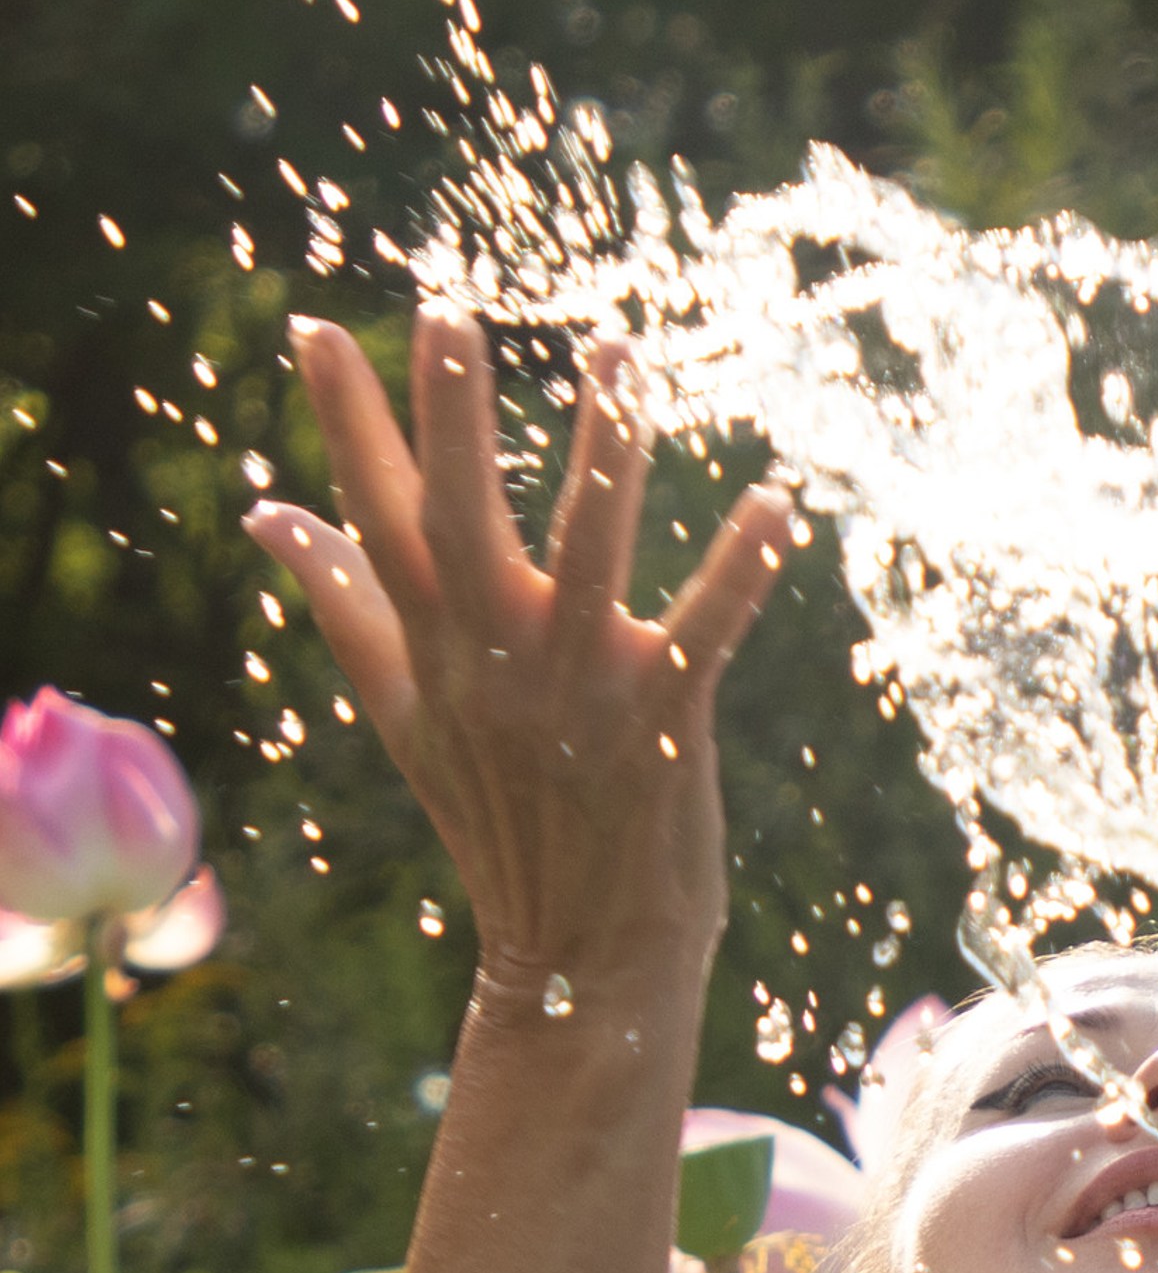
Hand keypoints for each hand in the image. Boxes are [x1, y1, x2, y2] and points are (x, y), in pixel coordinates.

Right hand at [247, 309, 792, 995]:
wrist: (580, 958)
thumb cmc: (499, 821)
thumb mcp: (407, 714)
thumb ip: (345, 606)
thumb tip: (268, 515)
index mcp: (432, 650)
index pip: (372, 520)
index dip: (346, 425)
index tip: (315, 326)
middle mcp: (493, 662)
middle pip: (456, 523)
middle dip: (448, 420)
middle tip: (444, 314)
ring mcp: (575, 692)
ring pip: (584, 553)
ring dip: (604, 453)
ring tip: (617, 353)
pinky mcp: (658, 722)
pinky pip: (703, 630)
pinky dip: (740, 570)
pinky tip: (774, 501)